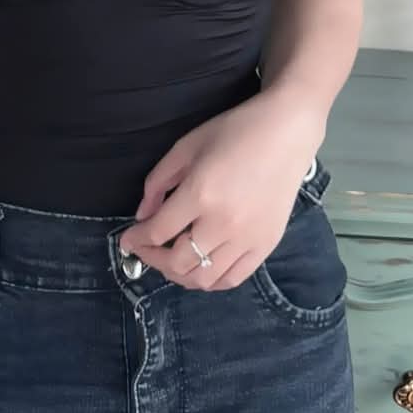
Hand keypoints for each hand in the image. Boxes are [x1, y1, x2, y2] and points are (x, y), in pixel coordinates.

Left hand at [116, 90, 319, 292]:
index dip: (136, 239)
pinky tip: (200, 267)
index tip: (127, 239)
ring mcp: (247, 239)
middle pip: (177, 262)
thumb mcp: (187, 146)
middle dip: (153, 259)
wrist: (286, 132)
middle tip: (145, 249)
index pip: (158, 232)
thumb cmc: (235, 131)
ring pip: (203, 278)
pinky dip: (210, 280)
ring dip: (179, 275)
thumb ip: (159, 181)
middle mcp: (223, 224)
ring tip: (170, 260)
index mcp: (200, 193)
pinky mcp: (266, 246)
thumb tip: (143, 215)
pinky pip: (232, 279)